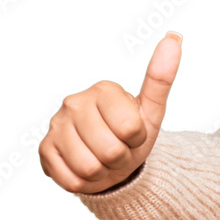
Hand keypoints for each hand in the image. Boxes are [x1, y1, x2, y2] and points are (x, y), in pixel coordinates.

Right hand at [39, 31, 182, 193]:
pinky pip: (71, 180)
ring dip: (102, 172)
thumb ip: (160, 78)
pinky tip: (83, 168)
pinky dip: (84, 182)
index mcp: (103, 89)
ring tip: (101, 159)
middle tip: (117, 150)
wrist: (108, 162)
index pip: (131, 129)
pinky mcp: (44, 150)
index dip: (137, 140)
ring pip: (90, 168)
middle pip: (110, 151)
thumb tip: (175, 37)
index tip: (132, 134)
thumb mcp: (151, 112)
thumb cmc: (131, 136)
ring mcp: (55, 125)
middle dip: (120, 159)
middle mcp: (74, 102)